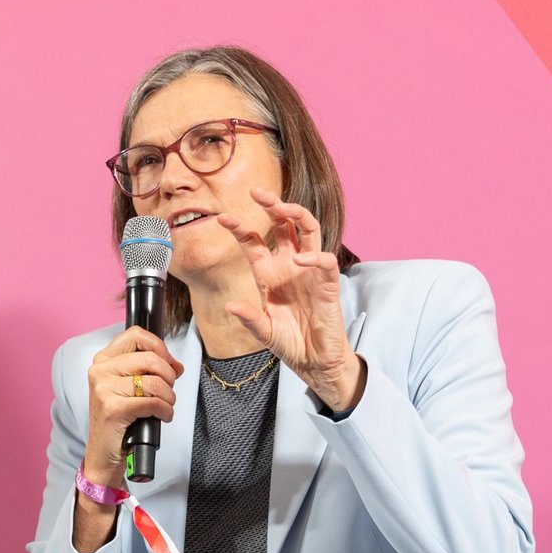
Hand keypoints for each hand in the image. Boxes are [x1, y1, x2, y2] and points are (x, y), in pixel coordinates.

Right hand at [83, 326, 184, 488]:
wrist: (103, 453)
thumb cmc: (119, 419)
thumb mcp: (128, 387)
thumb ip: (147, 369)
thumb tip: (176, 365)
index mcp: (103, 360)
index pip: (135, 335)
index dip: (159, 347)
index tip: (168, 363)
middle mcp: (100, 371)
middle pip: (150, 358)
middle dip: (169, 376)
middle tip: (168, 390)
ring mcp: (104, 390)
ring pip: (155, 382)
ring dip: (169, 397)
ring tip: (165, 406)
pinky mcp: (113, 409)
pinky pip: (153, 403)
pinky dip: (165, 411)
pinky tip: (162, 416)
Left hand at [216, 189, 364, 412]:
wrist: (314, 360)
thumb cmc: (289, 342)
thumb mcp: (263, 331)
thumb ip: (249, 318)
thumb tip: (231, 306)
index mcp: (268, 273)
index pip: (253, 242)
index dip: (239, 228)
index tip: (223, 218)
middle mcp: (288, 266)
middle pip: (282, 225)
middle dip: (271, 206)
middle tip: (257, 192)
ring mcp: (310, 271)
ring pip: (308, 230)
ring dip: (297, 214)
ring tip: (284, 207)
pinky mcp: (328, 283)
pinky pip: (325, 261)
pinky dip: (314, 256)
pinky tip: (301, 260)